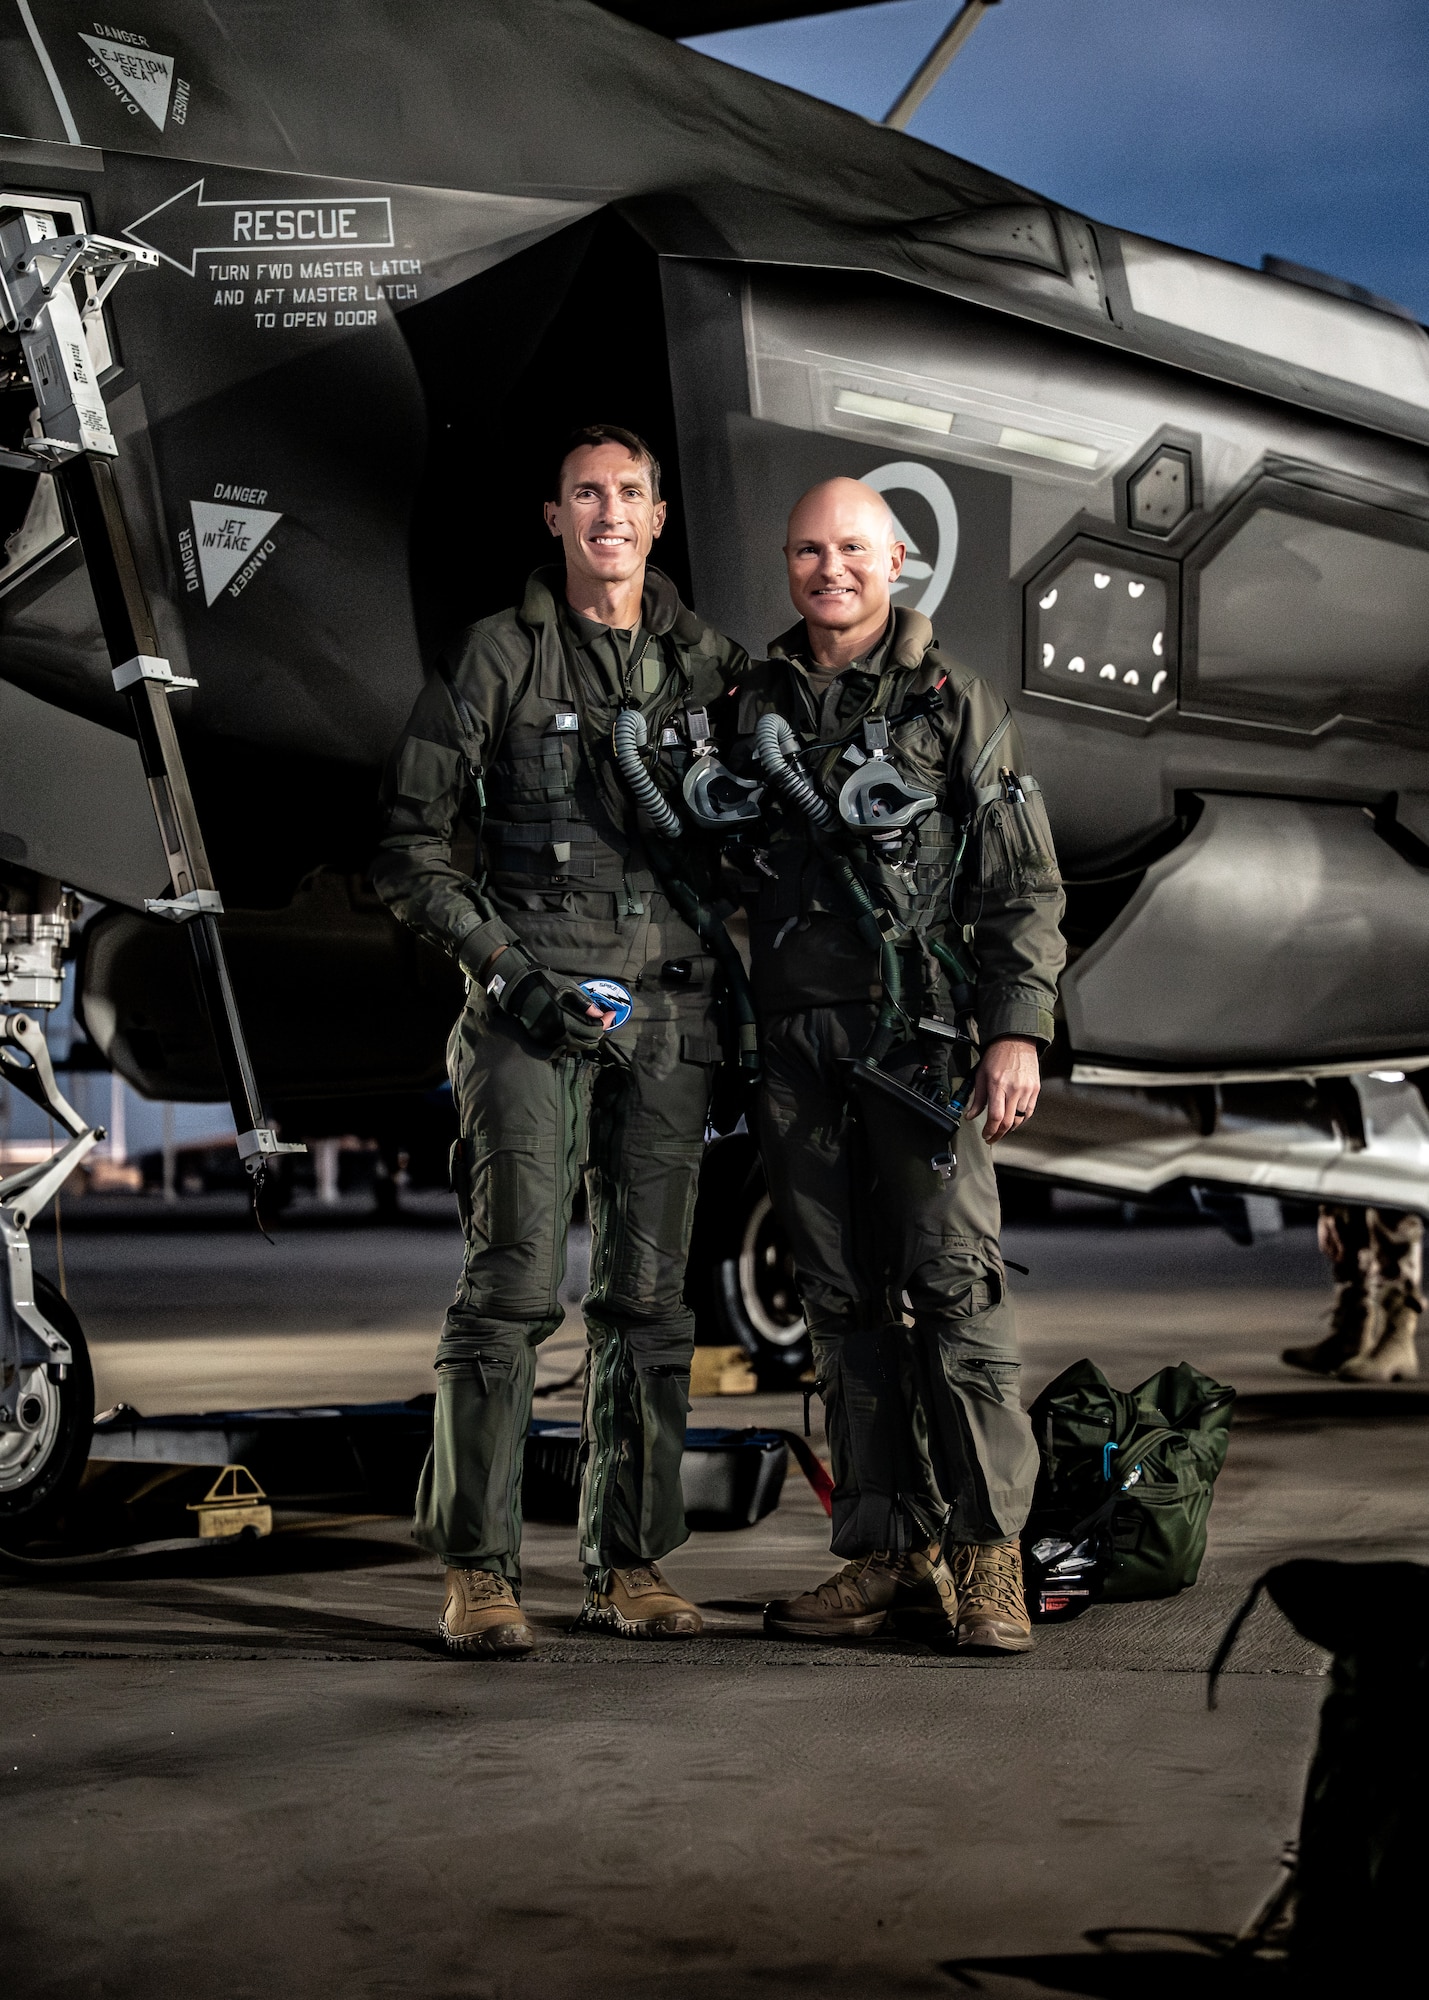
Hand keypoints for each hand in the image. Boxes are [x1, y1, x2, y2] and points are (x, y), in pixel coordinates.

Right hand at [487, 948, 610, 1053]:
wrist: (519, 988)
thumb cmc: (545, 984)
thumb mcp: (568, 988)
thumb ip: (585, 1004)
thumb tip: (600, 1015)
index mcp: (564, 1019)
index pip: (592, 1029)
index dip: (605, 1023)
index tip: (611, 1015)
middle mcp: (557, 1032)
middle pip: (586, 1042)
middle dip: (597, 1033)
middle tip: (602, 1022)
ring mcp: (548, 1038)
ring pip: (575, 1046)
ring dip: (586, 1038)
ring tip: (591, 1026)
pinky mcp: (542, 1039)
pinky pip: (563, 1044)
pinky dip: (573, 1040)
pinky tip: (577, 1029)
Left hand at [969, 1035, 1040, 1143]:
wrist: (1016, 1041)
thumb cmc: (997, 1055)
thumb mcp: (981, 1075)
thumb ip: (977, 1098)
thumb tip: (970, 1115)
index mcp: (998, 1085)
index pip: (996, 1117)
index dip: (990, 1130)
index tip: (986, 1135)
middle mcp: (1014, 1089)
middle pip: (1009, 1122)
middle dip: (999, 1134)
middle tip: (992, 1137)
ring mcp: (1027, 1090)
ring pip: (1020, 1119)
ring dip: (1010, 1128)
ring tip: (1001, 1130)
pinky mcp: (1035, 1090)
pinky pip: (1029, 1112)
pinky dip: (1021, 1120)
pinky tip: (1014, 1120)